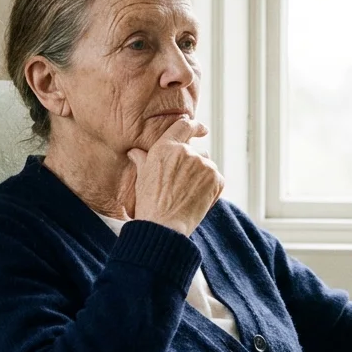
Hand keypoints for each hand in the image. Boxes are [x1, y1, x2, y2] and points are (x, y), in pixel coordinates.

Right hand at [126, 118, 223, 236]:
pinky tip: (197, 199)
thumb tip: (134, 152)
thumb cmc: (149, 203)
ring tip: (188, 194)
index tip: (202, 129)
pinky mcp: (216, 178)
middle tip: (184, 185)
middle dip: (194, 164)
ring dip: (202, 176)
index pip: (184, 125)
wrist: (163, 225)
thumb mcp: (141, 177)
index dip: (194, 126)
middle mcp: (186, 151)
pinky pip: (217, 179)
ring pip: (207, 165)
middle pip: (197, 151)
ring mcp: (203, 164)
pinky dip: (211, 188)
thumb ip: (142, 159)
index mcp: (165, 147)